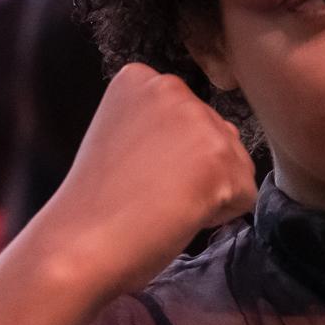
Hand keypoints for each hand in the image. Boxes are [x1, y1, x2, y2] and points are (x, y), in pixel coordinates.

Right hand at [15, 66, 257, 301]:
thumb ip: (162, 126)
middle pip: (217, 136)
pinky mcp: (220, 159)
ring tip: (161, 202)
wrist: (78, 245)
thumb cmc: (95, 205)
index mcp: (140, 79)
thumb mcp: (120, 137)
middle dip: (195, 170)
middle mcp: (171, 87)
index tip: (133, 168)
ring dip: (209, 192)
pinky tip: (177, 215)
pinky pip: (245, 195)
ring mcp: (198, 121)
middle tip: (148, 190)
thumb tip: (219, 139)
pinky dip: (219, 216)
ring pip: (236, 164)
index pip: (189, 116)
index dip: (169, 154)